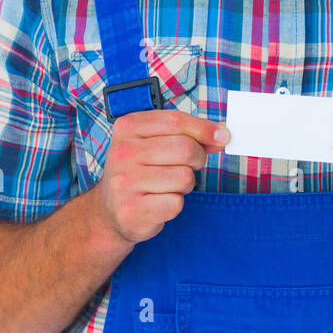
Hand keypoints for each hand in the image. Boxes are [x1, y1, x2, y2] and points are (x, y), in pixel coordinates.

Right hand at [95, 111, 228, 244]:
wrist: (110, 211)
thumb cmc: (139, 172)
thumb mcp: (155, 143)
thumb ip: (187, 134)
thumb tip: (222, 135)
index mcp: (127, 127)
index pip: (176, 121)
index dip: (205, 129)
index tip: (223, 136)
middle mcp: (122, 152)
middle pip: (185, 148)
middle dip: (197, 158)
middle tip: (187, 166)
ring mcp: (125, 182)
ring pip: (184, 177)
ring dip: (185, 184)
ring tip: (167, 186)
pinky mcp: (132, 210)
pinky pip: (176, 203)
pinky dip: (175, 204)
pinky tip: (158, 202)